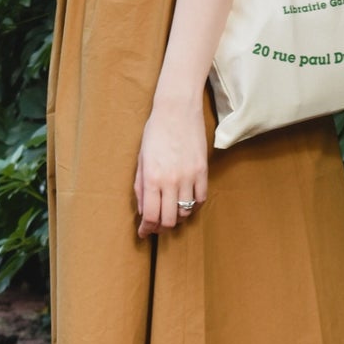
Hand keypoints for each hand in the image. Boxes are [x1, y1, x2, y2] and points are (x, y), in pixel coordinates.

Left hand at [134, 92, 208, 237]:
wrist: (177, 110)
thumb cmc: (155, 132)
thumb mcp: (141, 160)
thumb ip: (141, 187)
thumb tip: (143, 211)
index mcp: (152, 178)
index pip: (151, 216)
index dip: (147, 229)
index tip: (144, 233)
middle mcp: (171, 181)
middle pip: (169, 220)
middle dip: (161, 228)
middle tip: (156, 226)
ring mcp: (189, 177)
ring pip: (186, 211)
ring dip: (177, 217)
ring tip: (170, 213)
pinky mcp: (202, 171)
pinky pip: (201, 199)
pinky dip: (193, 206)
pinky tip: (186, 204)